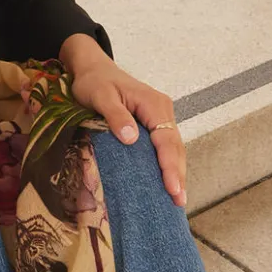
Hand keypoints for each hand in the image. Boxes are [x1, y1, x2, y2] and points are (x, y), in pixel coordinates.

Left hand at [69, 57, 186, 206]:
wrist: (92, 69)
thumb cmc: (94, 81)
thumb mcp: (101, 96)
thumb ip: (116, 116)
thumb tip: (131, 139)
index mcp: (154, 104)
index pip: (166, 140)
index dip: (170, 166)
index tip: (172, 188)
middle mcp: (162, 111)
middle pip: (175, 147)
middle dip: (178, 175)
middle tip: (179, 202)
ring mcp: (159, 119)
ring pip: (173, 149)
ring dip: (175, 173)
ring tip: (177, 199)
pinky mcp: (152, 125)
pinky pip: (164, 148)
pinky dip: (166, 166)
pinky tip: (166, 183)